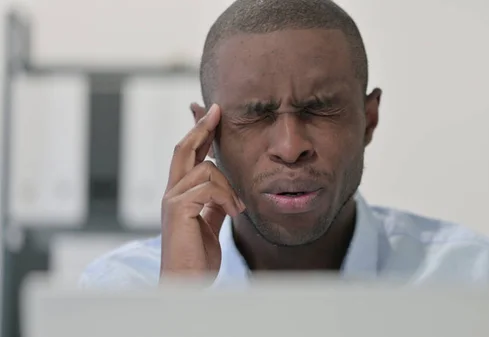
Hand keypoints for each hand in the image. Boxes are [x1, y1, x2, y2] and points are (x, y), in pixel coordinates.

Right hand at [160, 103, 244, 281]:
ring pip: (206, 170)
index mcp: (180, 195)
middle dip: (201, 127)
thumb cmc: (197, 258)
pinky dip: (226, 197)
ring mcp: (172, 200)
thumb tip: (227, 193)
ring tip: (237, 208)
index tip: (212, 115)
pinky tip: (233, 212)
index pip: (188, 156)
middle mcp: (172, 193)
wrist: (187, 283)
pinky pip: (209, 187)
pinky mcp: (178, 209)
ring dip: (229, 186)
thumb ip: (215, 206)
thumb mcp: (210, 224)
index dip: (198, 134)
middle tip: (216, 110)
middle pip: (184, 149)